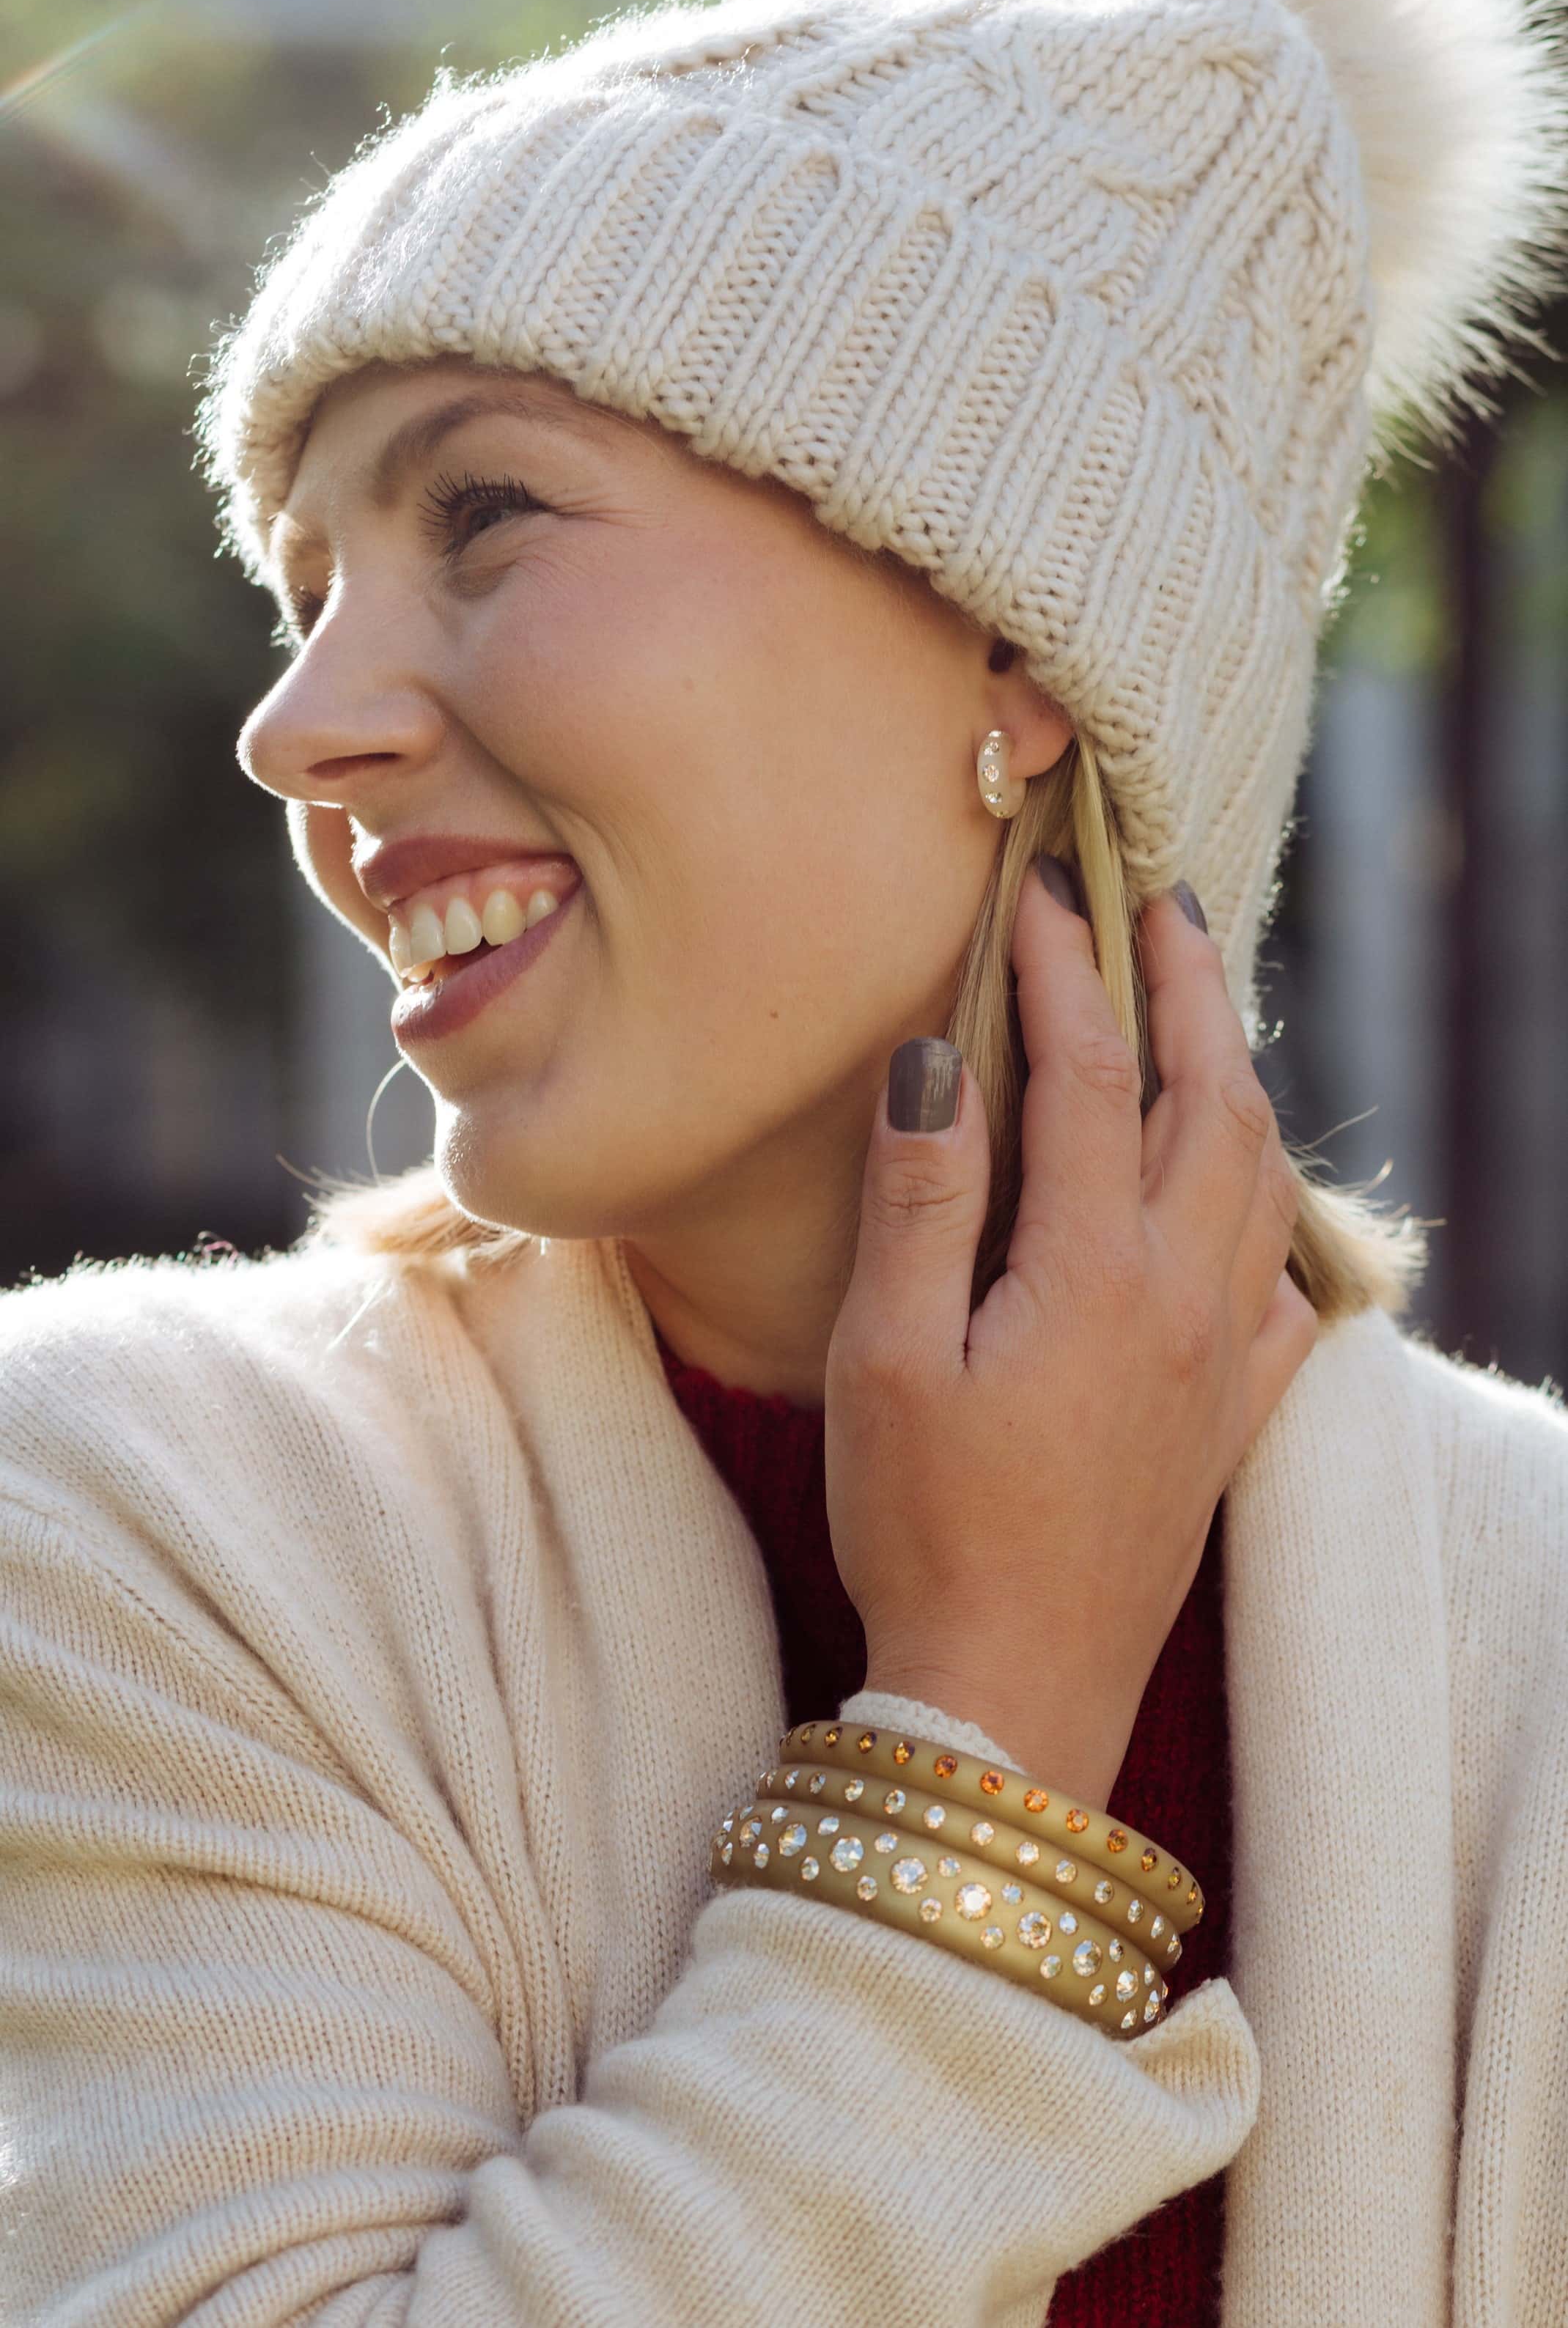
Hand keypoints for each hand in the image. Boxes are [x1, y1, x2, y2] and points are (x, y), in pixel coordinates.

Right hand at [823, 865, 1317, 1807]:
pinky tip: (1246, 1202)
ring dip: (1235, 1075)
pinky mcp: (1226, 1421)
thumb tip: (933, 1059)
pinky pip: (1283, 1285)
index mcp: (1095, 1271)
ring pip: (1258, 1177)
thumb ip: (921, 1201)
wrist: (1013, 1695)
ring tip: (1203, 1014)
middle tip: (1162, 901)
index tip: (1041, 890)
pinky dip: (1270, 1208)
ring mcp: (1219, 1361)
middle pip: (1210, 1100)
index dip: (1065, 971)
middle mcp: (1182, 1298)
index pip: (1087, 1075)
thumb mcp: (887, 1359)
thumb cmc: (926, 1530)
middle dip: (1188, 987)